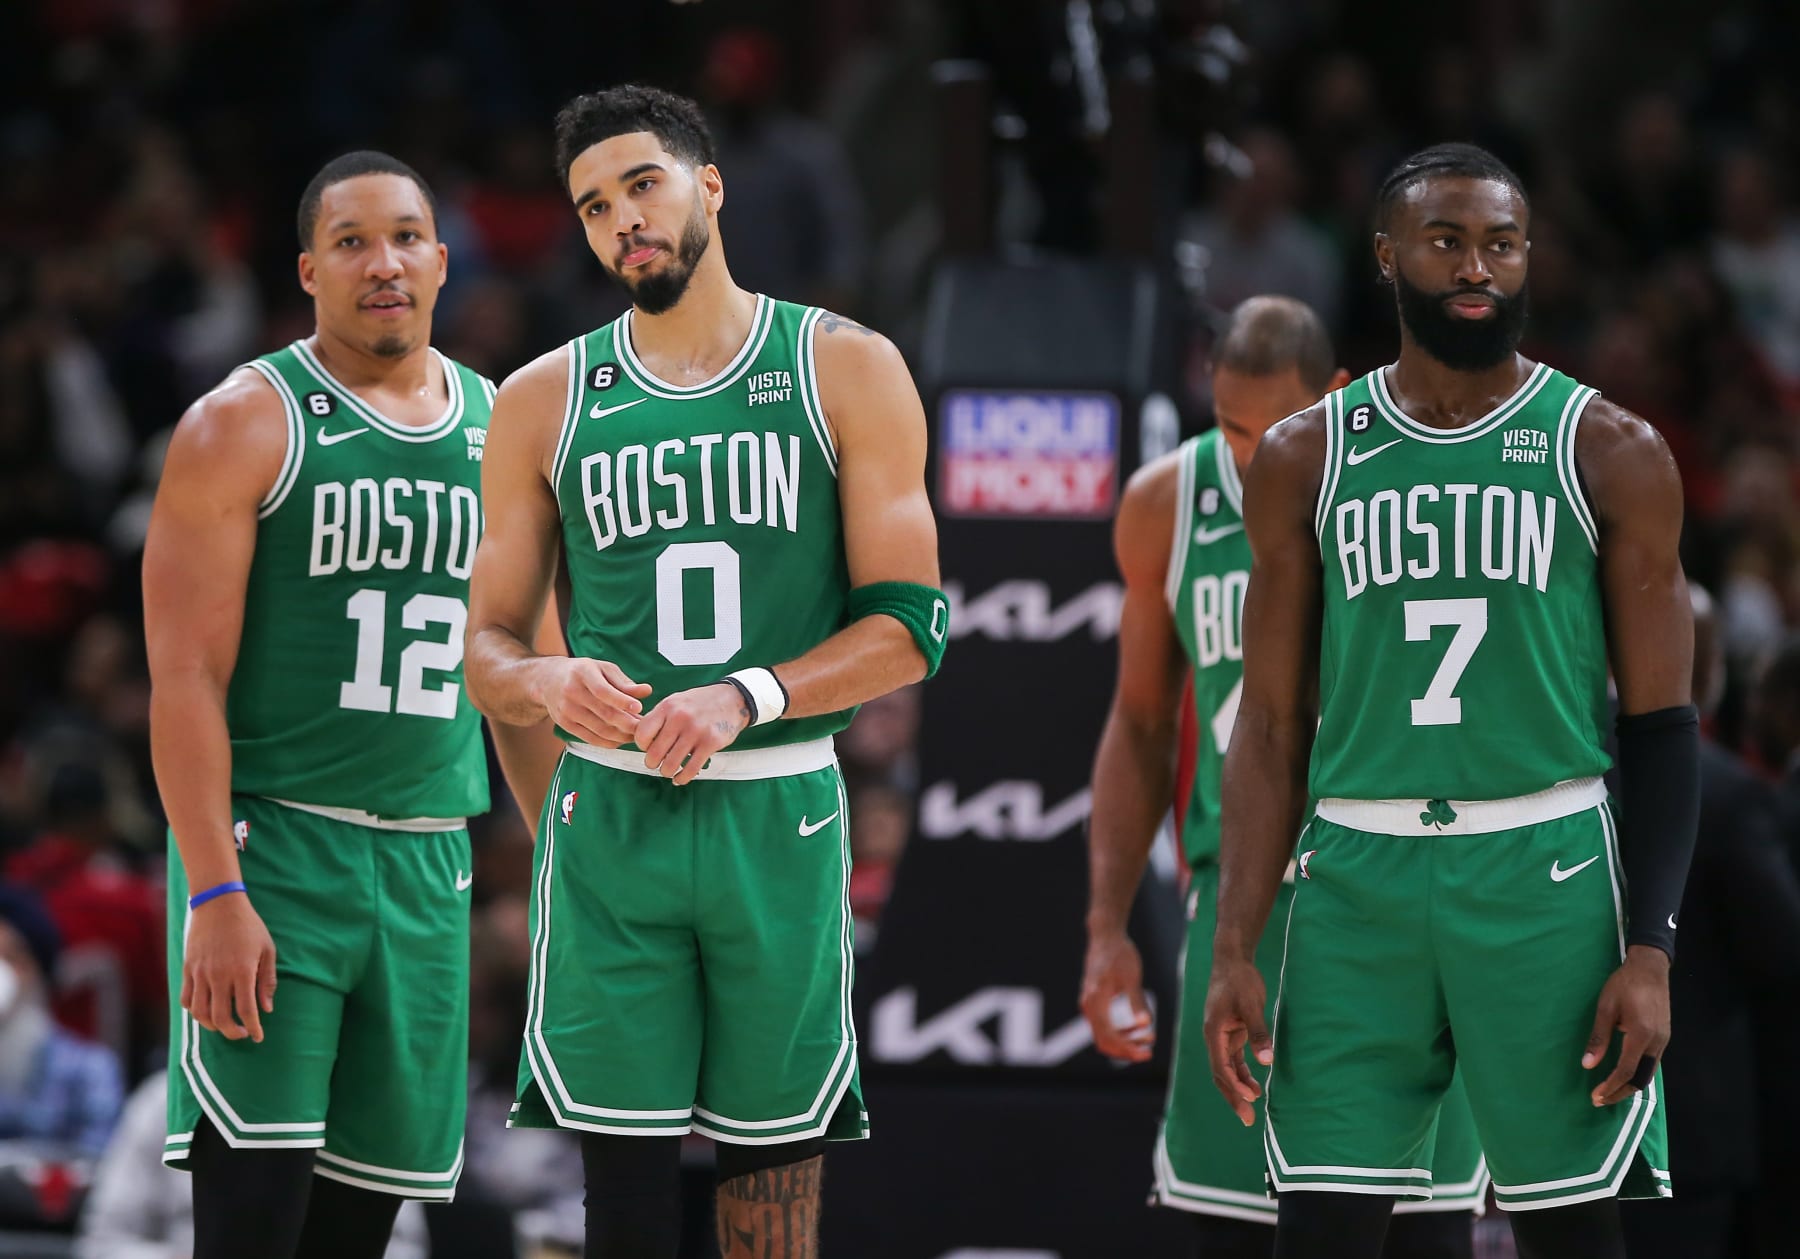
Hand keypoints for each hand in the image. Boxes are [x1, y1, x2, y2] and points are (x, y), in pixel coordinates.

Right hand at [180, 893, 275, 1042]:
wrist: (218, 904)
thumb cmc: (249, 926)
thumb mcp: (267, 950)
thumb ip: (267, 981)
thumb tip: (267, 1009)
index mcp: (242, 971)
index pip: (247, 1010)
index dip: (253, 1028)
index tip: (258, 1037)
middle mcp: (219, 975)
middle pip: (221, 1018)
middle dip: (233, 1032)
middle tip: (242, 1033)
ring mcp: (200, 973)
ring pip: (200, 1013)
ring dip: (212, 1026)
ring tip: (224, 1025)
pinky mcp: (187, 969)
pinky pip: (186, 999)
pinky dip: (195, 1012)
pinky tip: (207, 1011)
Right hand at [536, 658, 652, 746]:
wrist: (548, 680)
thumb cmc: (582, 672)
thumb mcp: (603, 669)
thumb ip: (624, 682)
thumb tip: (646, 691)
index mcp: (583, 672)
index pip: (603, 690)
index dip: (622, 701)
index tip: (639, 708)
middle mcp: (572, 691)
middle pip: (604, 713)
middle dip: (628, 723)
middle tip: (644, 726)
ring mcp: (567, 710)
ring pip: (599, 729)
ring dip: (621, 735)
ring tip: (636, 734)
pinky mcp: (565, 724)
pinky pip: (590, 738)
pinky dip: (609, 742)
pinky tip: (621, 739)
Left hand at [633, 682, 750, 784]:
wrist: (732, 699)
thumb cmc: (699, 703)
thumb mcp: (676, 701)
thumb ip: (660, 718)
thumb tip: (643, 742)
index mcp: (667, 706)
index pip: (642, 733)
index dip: (642, 746)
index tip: (648, 748)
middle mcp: (680, 718)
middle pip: (655, 752)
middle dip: (652, 763)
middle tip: (655, 764)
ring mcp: (696, 731)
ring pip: (671, 764)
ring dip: (667, 772)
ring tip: (668, 770)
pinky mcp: (710, 743)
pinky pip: (690, 769)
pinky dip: (682, 778)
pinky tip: (680, 778)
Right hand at [1079, 931, 1153, 1061]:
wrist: (1106, 936)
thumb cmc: (1120, 954)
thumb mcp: (1132, 978)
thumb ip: (1137, 1002)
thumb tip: (1146, 1025)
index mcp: (1095, 1001)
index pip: (1110, 1036)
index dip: (1128, 1048)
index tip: (1148, 1052)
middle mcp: (1088, 1006)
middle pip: (1104, 1041)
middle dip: (1127, 1050)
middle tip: (1149, 1051)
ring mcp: (1088, 1005)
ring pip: (1103, 1035)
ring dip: (1125, 1042)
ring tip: (1149, 1038)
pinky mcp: (1093, 1002)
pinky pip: (1103, 1026)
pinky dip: (1120, 1032)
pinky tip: (1137, 1028)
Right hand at [1202, 953, 1271, 1127]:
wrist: (1232, 961)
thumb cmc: (1240, 980)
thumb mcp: (1251, 1005)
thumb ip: (1259, 1033)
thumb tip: (1266, 1061)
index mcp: (1213, 1032)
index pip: (1221, 1067)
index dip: (1234, 1086)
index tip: (1249, 1100)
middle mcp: (1214, 1038)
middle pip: (1220, 1074)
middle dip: (1233, 1096)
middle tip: (1247, 1120)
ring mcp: (1221, 1037)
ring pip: (1227, 1069)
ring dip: (1239, 1087)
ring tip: (1254, 1105)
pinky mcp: (1231, 1033)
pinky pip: (1234, 1060)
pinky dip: (1242, 1073)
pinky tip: (1255, 1085)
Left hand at [1583, 944, 1670, 1105]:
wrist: (1650, 968)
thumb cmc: (1624, 984)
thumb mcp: (1606, 1008)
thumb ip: (1599, 1038)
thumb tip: (1588, 1064)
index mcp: (1642, 1035)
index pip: (1626, 1070)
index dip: (1610, 1086)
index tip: (1596, 1096)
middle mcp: (1657, 1042)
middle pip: (1641, 1078)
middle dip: (1621, 1092)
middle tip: (1600, 1099)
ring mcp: (1664, 1041)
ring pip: (1649, 1073)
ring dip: (1629, 1085)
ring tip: (1609, 1091)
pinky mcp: (1664, 1037)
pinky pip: (1652, 1063)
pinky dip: (1638, 1073)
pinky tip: (1624, 1074)